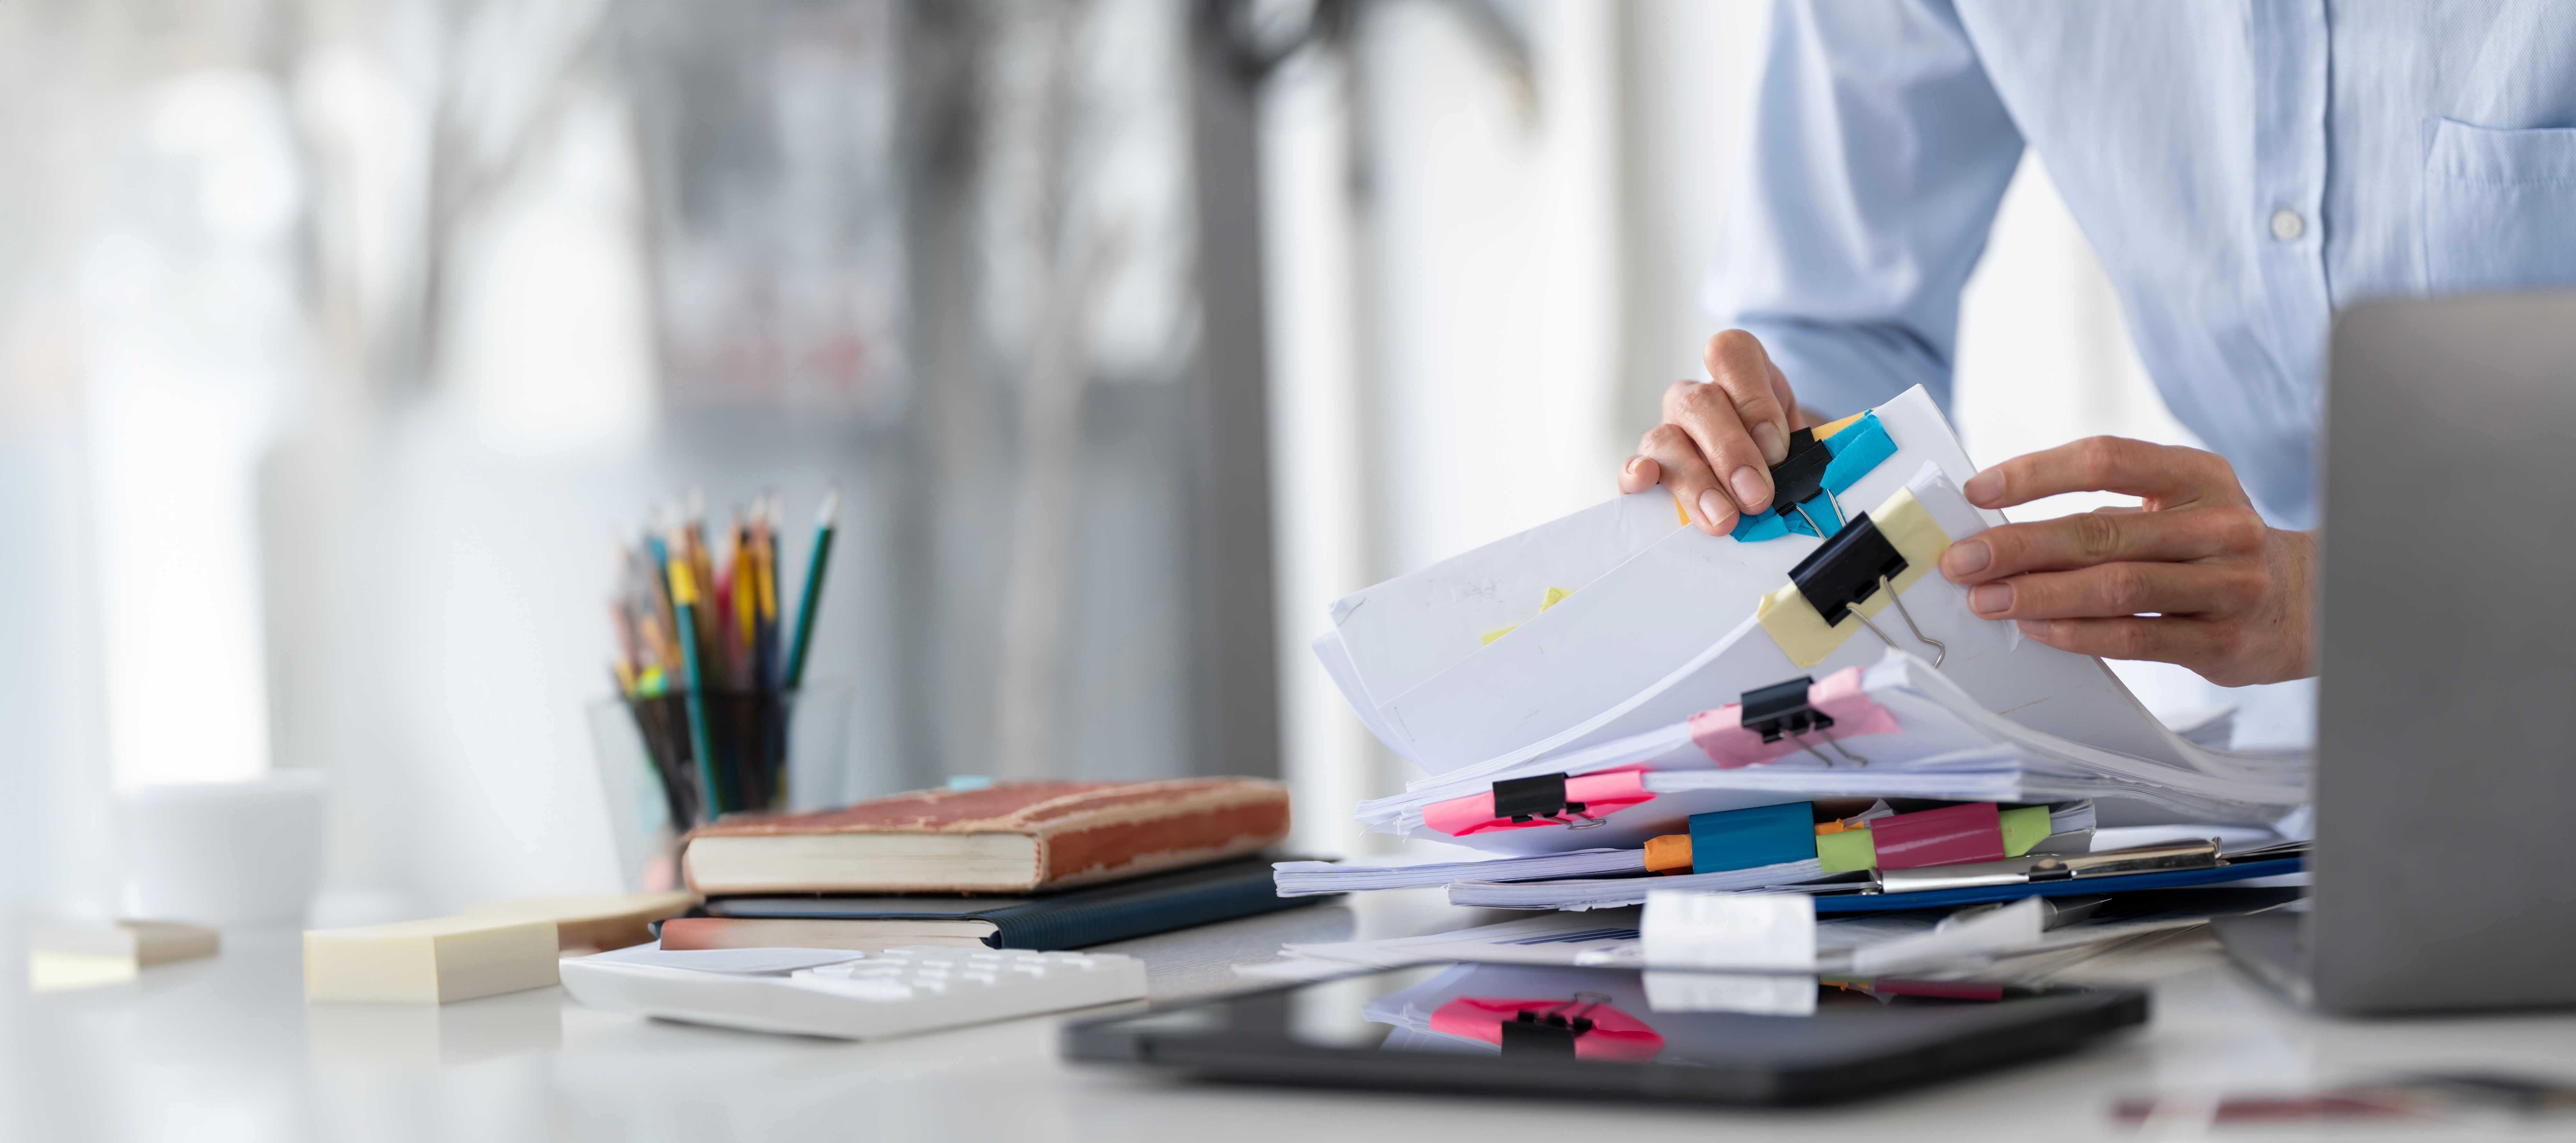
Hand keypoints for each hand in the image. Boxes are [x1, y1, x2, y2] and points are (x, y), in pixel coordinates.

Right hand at [1616, 330, 1813, 534]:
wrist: (1759, 484)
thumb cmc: (1779, 458)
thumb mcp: (1798, 442)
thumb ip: (1797, 449)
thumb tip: (1793, 472)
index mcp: (1736, 373)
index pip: (1731, 354)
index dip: (1753, 399)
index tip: (1777, 448)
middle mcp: (1695, 397)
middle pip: (1699, 402)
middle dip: (1730, 452)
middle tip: (1757, 497)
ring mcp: (1666, 431)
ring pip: (1666, 439)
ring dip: (1696, 481)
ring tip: (1723, 519)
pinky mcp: (1644, 469)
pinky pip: (1630, 466)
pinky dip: (1635, 473)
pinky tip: (1645, 480)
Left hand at [1937, 437, 2317, 686]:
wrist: (2305, 602)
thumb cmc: (2210, 550)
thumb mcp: (2175, 507)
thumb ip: (2104, 511)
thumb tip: (2002, 526)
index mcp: (2198, 476)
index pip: (2106, 459)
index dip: (2035, 473)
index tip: (1978, 490)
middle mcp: (2218, 526)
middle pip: (2100, 530)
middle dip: (2019, 545)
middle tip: (1961, 559)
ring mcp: (2226, 585)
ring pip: (2116, 587)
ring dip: (2039, 593)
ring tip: (1984, 598)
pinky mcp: (2222, 642)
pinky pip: (2136, 638)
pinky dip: (2077, 633)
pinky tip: (2034, 628)